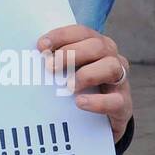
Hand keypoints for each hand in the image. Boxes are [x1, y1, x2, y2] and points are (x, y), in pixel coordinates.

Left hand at [37, 24, 131, 142]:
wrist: (99, 123)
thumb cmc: (79, 88)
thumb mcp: (68, 71)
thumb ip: (55, 61)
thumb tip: (31, 54)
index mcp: (97, 45)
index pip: (82, 32)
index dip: (61, 36)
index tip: (41, 46)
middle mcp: (112, 58)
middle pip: (98, 46)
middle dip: (72, 53)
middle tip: (51, 67)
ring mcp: (121, 82)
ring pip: (112, 67)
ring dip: (86, 74)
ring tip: (68, 86)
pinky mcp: (123, 105)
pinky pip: (116, 100)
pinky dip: (97, 101)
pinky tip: (79, 103)